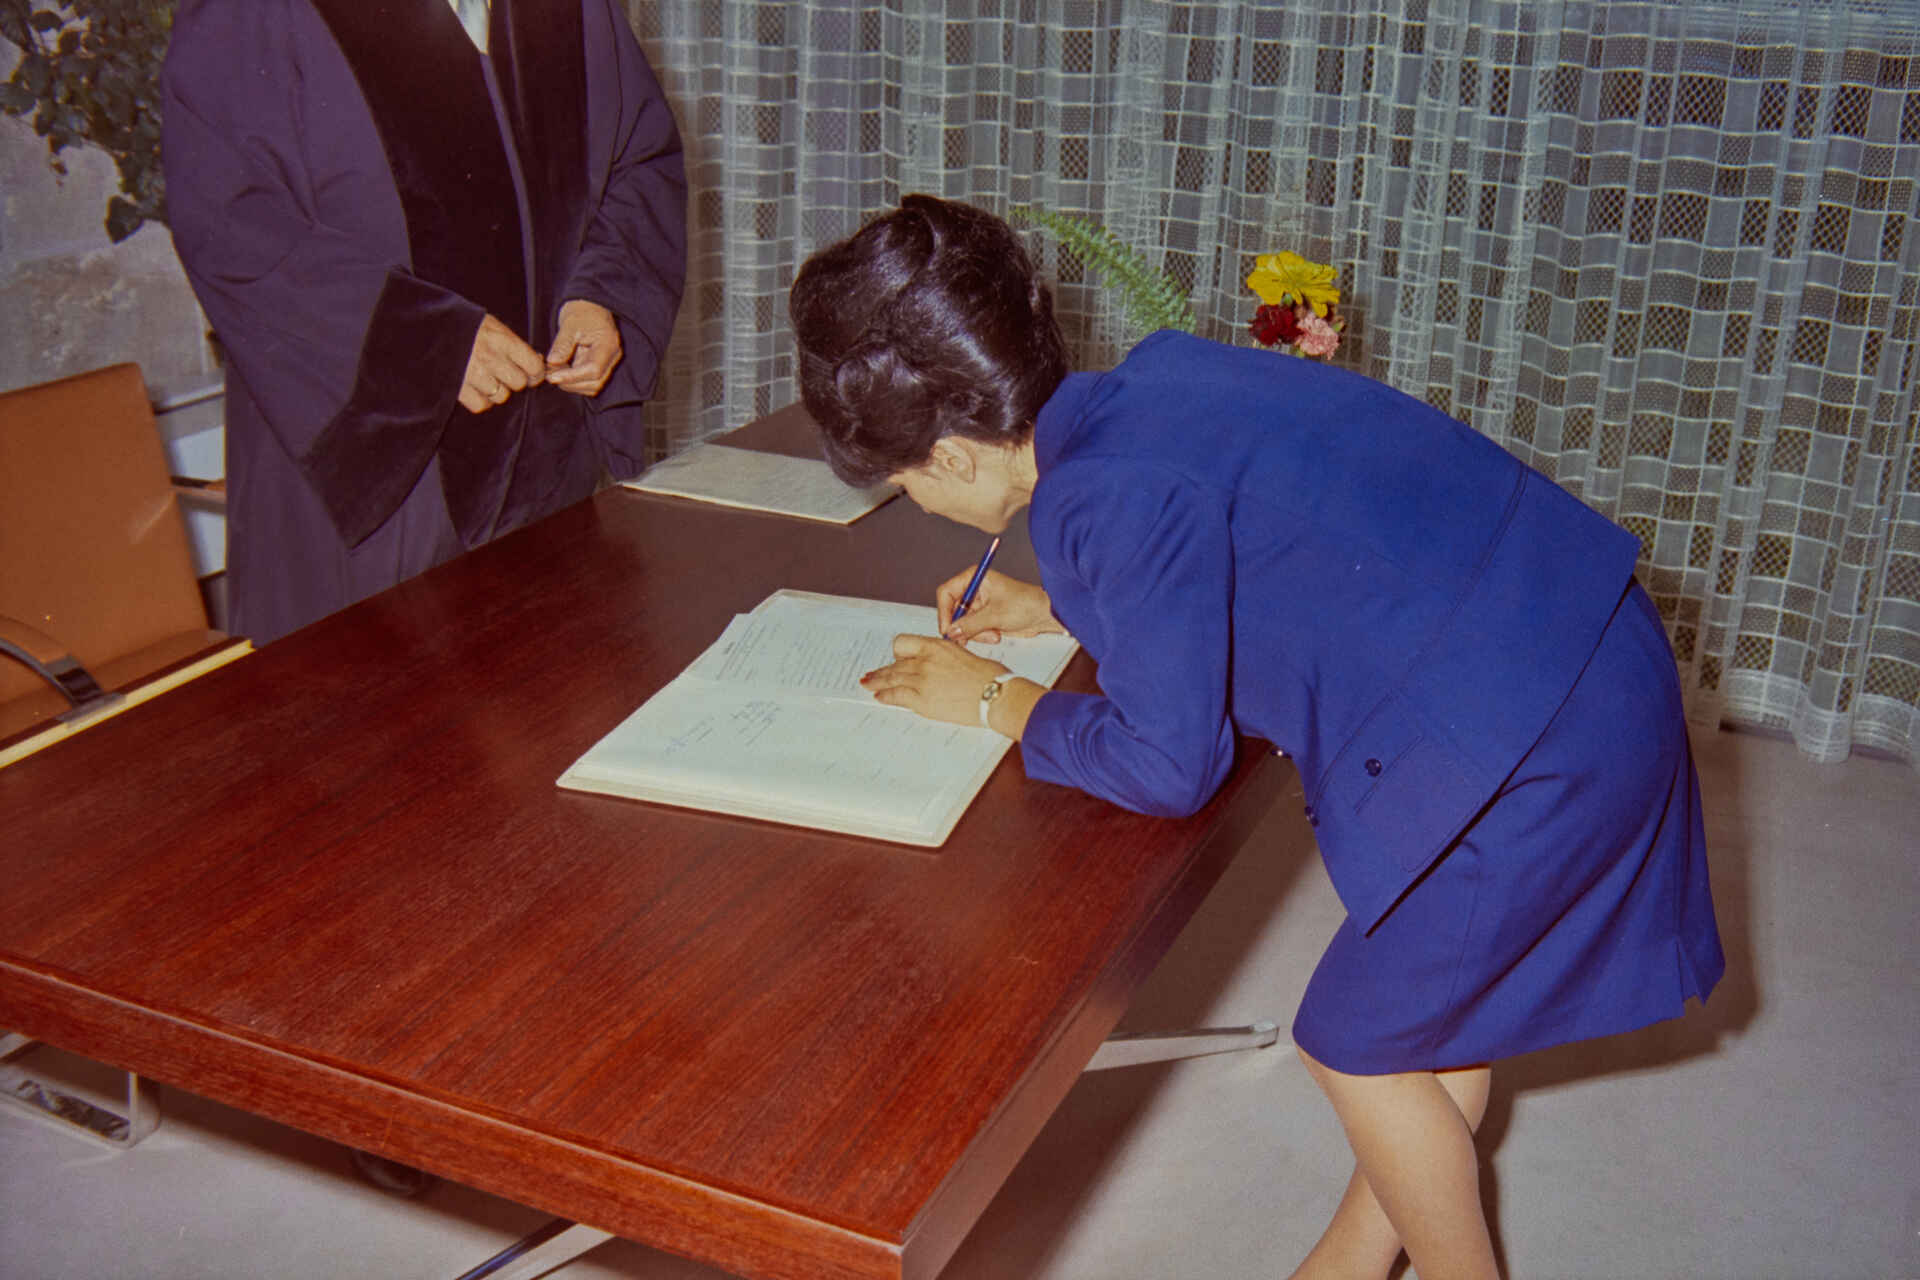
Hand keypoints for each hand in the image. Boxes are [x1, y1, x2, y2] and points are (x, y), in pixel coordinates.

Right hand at [460, 315, 546, 413]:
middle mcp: (491, 357)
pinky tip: (475, 389)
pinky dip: (480, 401)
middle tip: (503, 373)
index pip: (534, 366)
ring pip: (501, 396)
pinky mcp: (459, 387)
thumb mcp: (493, 326)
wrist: (430, 326)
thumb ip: (514, 345)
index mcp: (502, 340)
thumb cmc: (466, 326)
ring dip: (496, 391)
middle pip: (518, 384)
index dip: (535, 372)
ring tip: (485, 379)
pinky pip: (481, 405)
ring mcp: (474, 374)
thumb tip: (537, 361)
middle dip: (513, 380)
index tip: (530, 372)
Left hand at [545, 299, 624, 395]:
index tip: (553, 376)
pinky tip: (561, 370)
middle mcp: (611, 357)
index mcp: (607, 345)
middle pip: (595, 383)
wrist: (590, 307)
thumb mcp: (569, 324)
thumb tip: (552, 362)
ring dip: (571, 384)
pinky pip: (588, 382)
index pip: (593, 370)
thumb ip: (562, 345)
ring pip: (592, 386)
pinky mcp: (598, 367)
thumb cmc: (582, 311)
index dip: (572, 377)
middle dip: (570, 383)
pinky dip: (573, 381)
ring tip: (555, 370)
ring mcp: (607, 364)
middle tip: (550, 374)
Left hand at [860, 634, 1009, 726]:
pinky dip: (885, 696)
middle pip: (895, 663)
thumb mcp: (965, 655)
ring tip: (868, 683)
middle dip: (882, 670)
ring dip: (877, 681)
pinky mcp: (922, 701)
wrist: (996, 695)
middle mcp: (924, 661)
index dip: (899, 652)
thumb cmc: (990, 677)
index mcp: (936, 646)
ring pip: (891, 678)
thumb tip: (941, 667)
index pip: (903, 643)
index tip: (897, 658)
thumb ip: (946, 658)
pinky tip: (880, 696)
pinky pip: (896, 696)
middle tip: (872, 674)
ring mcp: (921, 681)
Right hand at [937, 569, 1062, 643]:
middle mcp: (974, 590)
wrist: (1045, 615)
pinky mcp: (984, 618)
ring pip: (962, 624)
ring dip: (974, 633)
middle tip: (965, 639)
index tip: (947, 629)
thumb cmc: (1026, 604)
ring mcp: (979, 605)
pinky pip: (972, 630)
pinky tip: (996, 635)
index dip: (944, 611)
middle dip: (961, 626)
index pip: (946, 592)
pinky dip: (981, 636)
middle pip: (953, 611)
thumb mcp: (995, 615)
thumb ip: (970, 624)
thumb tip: (951, 632)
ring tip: (993, 634)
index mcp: (975, 577)